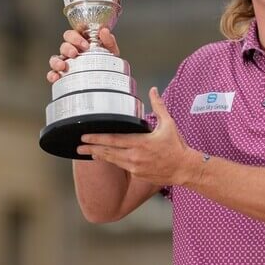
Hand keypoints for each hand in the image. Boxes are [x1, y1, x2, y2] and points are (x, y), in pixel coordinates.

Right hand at [46, 27, 119, 82]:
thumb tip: (104, 31)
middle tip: (75, 53)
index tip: (85, 45)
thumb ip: (108, 41)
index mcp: (81, 43)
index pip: (72, 35)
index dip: (75, 38)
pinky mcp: (63, 76)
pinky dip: (52, 75)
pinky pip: (53, 74)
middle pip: (63, 45)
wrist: (110, 81)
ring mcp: (66, 63)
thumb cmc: (108, 64)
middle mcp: (72, 52)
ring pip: (55, 58)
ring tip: (63, 66)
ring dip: (56, 61)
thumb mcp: (111, 51)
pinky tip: (56, 77)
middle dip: (67, 48)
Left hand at [76, 87, 196, 186]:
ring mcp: (135, 167)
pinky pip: (121, 166)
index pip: (114, 140)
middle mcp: (135, 156)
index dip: (98, 138)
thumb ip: (158, 106)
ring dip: (100, 155)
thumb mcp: (168, 123)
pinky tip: (105, 158)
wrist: (184, 168)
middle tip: (79, 146)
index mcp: (141, 142)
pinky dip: (112, 161)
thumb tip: (154, 90)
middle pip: (108, 152)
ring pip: (113, 160)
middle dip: (92, 148)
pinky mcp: (137, 174)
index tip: (86, 136)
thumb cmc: (176, 146)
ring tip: (88, 152)